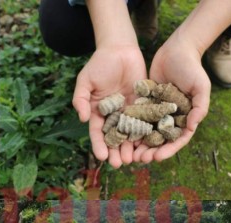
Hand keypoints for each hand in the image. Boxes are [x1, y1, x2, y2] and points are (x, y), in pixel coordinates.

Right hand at [73, 44, 146, 167]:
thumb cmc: (99, 64)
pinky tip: (149, 144)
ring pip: (131, 133)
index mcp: (97, 113)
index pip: (97, 133)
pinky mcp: (143, 105)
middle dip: (116, 152)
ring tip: (134, 160)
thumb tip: (82, 118)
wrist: (120, 49)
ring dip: (131, 148)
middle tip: (120, 164)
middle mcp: (113, 115)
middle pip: (115, 138)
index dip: (99, 145)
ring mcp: (129, 111)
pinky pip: (146, 121)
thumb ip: (80, 99)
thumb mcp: (85, 81)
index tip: (102, 157)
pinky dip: (147, 133)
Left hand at [133, 37, 209, 162]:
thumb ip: (199, 107)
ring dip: (138, 144)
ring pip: (146, 133)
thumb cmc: (192, 68)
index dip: (168, 150)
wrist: (176, 50)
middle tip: (139, 159)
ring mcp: (156, 112)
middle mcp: (170, 118)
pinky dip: (130, 128)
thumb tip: (192, 127)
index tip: (157, 157)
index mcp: (185, 118)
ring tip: (129, 154)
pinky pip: (136, 119)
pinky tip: (121, 136)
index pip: (177, 140)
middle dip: (150, 151)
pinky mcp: (144, 104)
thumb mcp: (200, 87)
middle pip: (160, 140)